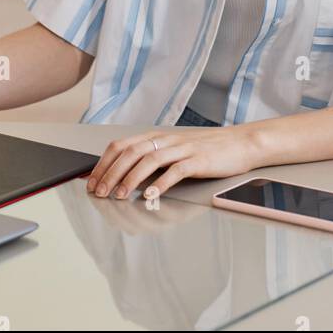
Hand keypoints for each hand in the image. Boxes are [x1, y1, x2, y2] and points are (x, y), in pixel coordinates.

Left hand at [86, 125, 258, 201]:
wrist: (239, 144)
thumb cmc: (206, 150)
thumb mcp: (175, 150)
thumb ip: (154, 157)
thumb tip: (126, 174)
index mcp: (158, 136)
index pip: (122, 145)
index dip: (104, 163)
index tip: (92, 181)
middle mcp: (167, 139)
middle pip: (131, 152)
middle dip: (111, 173)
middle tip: (99, 192)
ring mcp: (183, 149)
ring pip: (150, 160)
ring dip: (130, 178)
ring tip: (118, 195)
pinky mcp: (198, 160)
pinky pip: (176, 170)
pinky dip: (161, 183)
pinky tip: (151, 195)